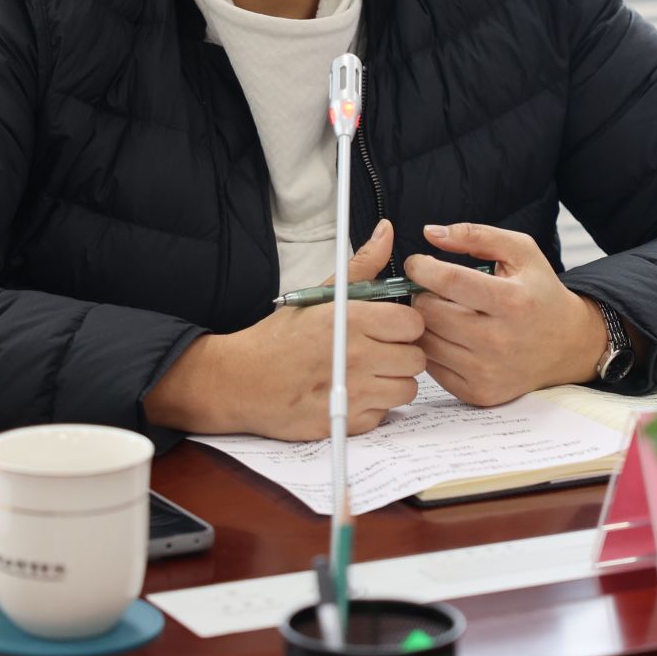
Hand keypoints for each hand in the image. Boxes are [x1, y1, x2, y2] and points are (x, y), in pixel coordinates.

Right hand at [145, 221, 425, 439]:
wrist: (240, 380)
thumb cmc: (279, 338)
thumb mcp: (319, 295)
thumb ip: (362, 267)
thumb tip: (386, 232)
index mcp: (352, 320)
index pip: (413, 324)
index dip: (405, 325)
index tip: (390, 328)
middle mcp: (357, 356)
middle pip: (417, 359)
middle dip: (402, 354)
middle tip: (379, 351)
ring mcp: (352, 393)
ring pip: (407, 390)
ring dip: (392, 383)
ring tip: (367, 373)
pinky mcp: (345, 423)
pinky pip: (383, 416)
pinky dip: (372, 408)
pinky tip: (351, 394)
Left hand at [406, 222, 605, 406]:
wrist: (568, 346)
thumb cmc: (540, 293)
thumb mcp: (521, 252)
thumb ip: (476, 236)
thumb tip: (430, 233)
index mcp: (511, 300)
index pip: (448, 280)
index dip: (421, 268)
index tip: (416, 264)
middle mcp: (499, 340)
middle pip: (429, 313)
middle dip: (422, 295)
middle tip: (430, 290)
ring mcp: (488, 371)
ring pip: (425, 342)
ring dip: (424, 324)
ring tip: (440, 312)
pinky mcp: (479, 393)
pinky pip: (432, 368)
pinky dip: (433, 350)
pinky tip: (448, 337)